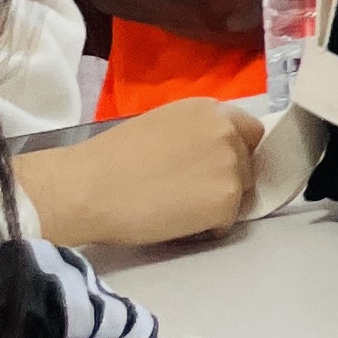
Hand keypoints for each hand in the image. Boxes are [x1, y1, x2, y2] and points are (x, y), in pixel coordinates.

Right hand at [16, 100, 261, 247]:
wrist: (87, 188)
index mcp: (210, 110)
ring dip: (220, 203)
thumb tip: (208, 153)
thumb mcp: (163, 126)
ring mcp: (231, 166)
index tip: (217, 167)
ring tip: (180, 209)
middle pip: (248, 163)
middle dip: (228, 179)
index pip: (250, 131)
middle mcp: (227, 133)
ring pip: (241, 192)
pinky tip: (179, 224)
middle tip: (191, 193)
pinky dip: (211, 227)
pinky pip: (229, 220)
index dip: (237, 152)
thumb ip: (195, 134)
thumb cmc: (111, 159)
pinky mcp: (226, 200)